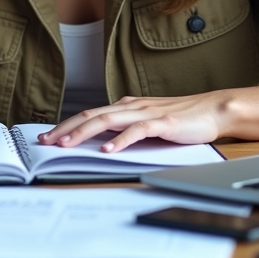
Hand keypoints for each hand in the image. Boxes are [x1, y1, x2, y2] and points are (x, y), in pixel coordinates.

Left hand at [37, 92, 230, 152]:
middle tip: (45, 142)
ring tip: (67, 146)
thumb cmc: (182, 119)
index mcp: (126, 106)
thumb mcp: (148, 123)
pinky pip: (136, 131)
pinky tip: (108, 150)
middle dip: (66, 129)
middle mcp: (131, 106)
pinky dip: (120, 140)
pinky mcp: (162, 123)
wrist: (213, 110)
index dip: (67, 125)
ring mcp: (146, 113)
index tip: (47, 137)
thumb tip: (102, 141)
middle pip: (91, 115)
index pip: (89, 114)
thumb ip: (127, 128)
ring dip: (84, 134)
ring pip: (107, 121)